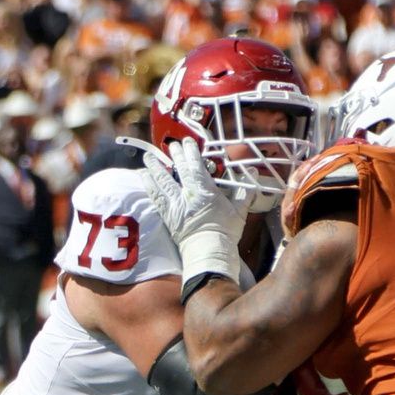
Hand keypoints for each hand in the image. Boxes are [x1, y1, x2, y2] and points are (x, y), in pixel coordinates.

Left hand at [125, 136, 247, 282]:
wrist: (208, 252)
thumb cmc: (225, 233)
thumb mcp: (239, 210)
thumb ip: (244, 191)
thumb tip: (251, 172)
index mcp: (205, 191)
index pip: (196, 166)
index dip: (191, 152)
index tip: (188, 142)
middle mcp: (187, 195)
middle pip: (179, 170)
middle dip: (174, 155)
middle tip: (171, 145)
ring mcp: (175, 205)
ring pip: (162, 182)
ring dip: (155, 168)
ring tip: (148, 157)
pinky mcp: (167, 216)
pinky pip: (155, 197)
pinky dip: (149, 185)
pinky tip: (143, 177)